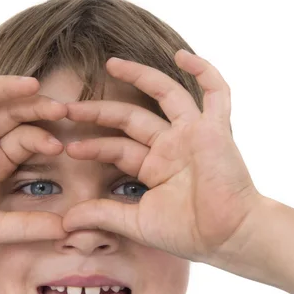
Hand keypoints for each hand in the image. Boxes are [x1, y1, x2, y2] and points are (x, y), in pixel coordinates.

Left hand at [61, 50, 264, 263]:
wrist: (228, 238)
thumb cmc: (189, 233)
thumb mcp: (137, 222)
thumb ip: (102, 214)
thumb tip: (65, 222)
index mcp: (155, 166)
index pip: (117, 147)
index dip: (93, 146)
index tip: (67, 148)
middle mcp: (172, 145)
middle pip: (130, 117)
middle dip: (99, 111)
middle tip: (68, 107)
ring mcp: (194, 134)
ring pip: (165, 94)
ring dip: (140, 75)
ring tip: (111, 63)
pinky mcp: (216, 129)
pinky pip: (216, 92)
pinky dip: (204, 70)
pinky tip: (182, 55)